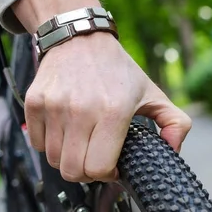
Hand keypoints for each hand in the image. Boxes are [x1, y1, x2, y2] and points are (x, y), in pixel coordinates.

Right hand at [24, 32, 191, 182]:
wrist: (79, 37)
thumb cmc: (118, 70)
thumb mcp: (153, 93)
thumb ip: (176, 123)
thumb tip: (174, 150)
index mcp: (114, 111)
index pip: (98, 169)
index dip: (106, 174)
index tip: (111, 165)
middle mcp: (81, 110)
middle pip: (73, 171)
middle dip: (85, 173)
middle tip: (94, 158)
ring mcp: (54, 106)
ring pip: (54, 160)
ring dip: (67, 158)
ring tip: (81, 141)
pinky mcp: (35, 102)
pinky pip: (37, 144)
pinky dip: (49, 144)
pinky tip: (64, 130)